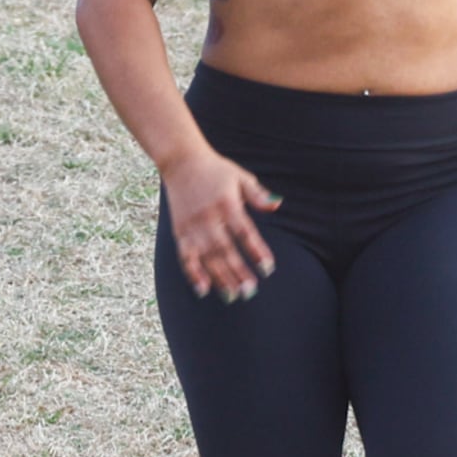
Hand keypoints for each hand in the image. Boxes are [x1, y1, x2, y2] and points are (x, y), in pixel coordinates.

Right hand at [160, 145, 280, 300]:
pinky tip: (202, 289)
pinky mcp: (179, 231)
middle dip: (237, 272)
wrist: (180, 160)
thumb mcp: (241, 177)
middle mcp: (208, 217)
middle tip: (250, 291)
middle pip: (224, 249)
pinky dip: (192, 273)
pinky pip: (185, 256)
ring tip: (232, 296)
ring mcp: (192, 225)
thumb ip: (258, 195)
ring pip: (206, 257)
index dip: (256, 251)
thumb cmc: (215, 169)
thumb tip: (277, 204)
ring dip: (219, 277)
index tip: (268, 268)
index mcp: (226, 204)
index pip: (244, 232)